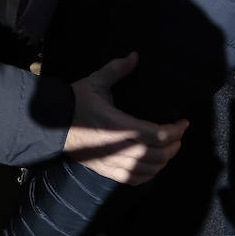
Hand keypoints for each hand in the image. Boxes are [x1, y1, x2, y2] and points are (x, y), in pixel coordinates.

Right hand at [64, 52, 187, 184]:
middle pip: (159, 155)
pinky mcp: (105, 170)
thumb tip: (135, 56)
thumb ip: (117, 69)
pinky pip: (134, 179)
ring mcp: (112, 162)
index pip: (158, 135)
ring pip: (149, 170)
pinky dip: (148, 174)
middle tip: (178, 133)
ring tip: (168, 148)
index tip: (183, 122)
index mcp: (119, 126)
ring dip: (164, 160)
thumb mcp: (96, 82)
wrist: (50, 124)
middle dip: (174, 145)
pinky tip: (153, 165)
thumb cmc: (75, 102)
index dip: (176, 130)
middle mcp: (118, 148)